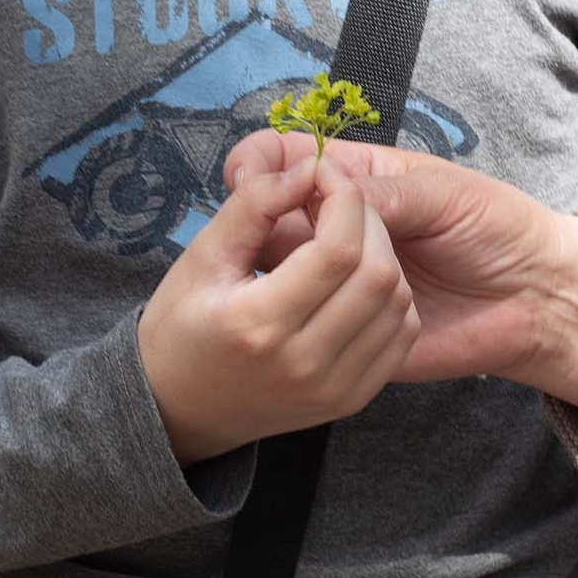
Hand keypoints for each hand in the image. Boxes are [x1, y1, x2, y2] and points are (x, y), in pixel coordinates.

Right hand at [136, 150, 418, 463]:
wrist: (177, 410)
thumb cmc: (181, 326)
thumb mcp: (201, 257)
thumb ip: (254, 205)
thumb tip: (308, 167)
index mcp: (258, 325)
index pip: (337, 249)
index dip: (343, 196)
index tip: (323, 174)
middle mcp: (302, 364)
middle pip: (377, 272)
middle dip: (369, 219)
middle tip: (338, 202)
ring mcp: (333, 389)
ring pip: (397, 301)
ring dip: (384, 253)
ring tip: (347, 237)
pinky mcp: (352, 401)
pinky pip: (400, 334)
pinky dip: (393, 296)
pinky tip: (359, 279)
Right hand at [223, 131, 577, 419]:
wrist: (540, 298)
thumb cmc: (501, 228)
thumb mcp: (445, 193)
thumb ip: (385, 194)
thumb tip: (323, 190)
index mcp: (363, 182)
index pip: (292, 159)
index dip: (263, 163)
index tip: (246, 178)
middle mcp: (346, 230)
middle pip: (277, 216)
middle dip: (263, 217)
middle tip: (264, 227)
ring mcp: (346, 282)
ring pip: (287, 270)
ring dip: (290, 266)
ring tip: (311, 269)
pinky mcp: (355, 331)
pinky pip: (317, 323)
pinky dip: (313, 315)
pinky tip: (321, 313)